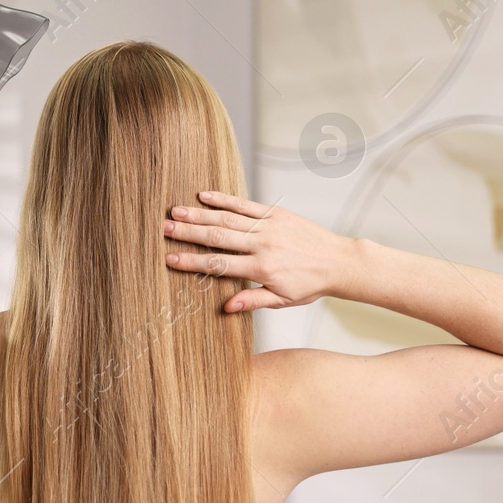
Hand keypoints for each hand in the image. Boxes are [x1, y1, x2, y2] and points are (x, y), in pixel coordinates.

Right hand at [163, 191, 355, 311]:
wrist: (338, 261)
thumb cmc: (310, 284)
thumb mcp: (282, 300)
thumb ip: (252, 301)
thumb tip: (226, 306)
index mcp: (261, 269)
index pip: (219, 265)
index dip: (192, 262)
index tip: (170, 259)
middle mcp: (262, 245)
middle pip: (218, 238)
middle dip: (188, 233)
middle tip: (164, 229)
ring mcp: (268, 226)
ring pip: (228, 219)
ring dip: (199, 214)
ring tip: (175, 211)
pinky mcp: (276, 213)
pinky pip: (246, 204)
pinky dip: (224, 199)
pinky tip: (204, 195)